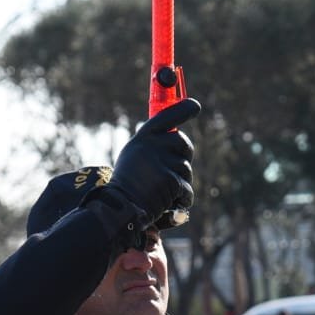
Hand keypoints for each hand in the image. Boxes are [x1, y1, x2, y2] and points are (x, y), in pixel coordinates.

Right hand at [100, 97, 200, 228]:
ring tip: (163, 192)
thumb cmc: (127, 186)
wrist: (120, 209)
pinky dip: (183, 199)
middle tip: (175, 169)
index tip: (195, 106)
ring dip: (180, 183)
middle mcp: (152, 146)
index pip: (166, 116)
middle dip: (184, 156)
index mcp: (142, 139)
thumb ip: (152, 145)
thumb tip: (176, 136)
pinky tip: (170, 204)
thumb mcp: (134, 157)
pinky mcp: (171, 181)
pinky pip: (187, 189)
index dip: (183, 109)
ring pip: (186, 169)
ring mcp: (162, 163)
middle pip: (183, 143)